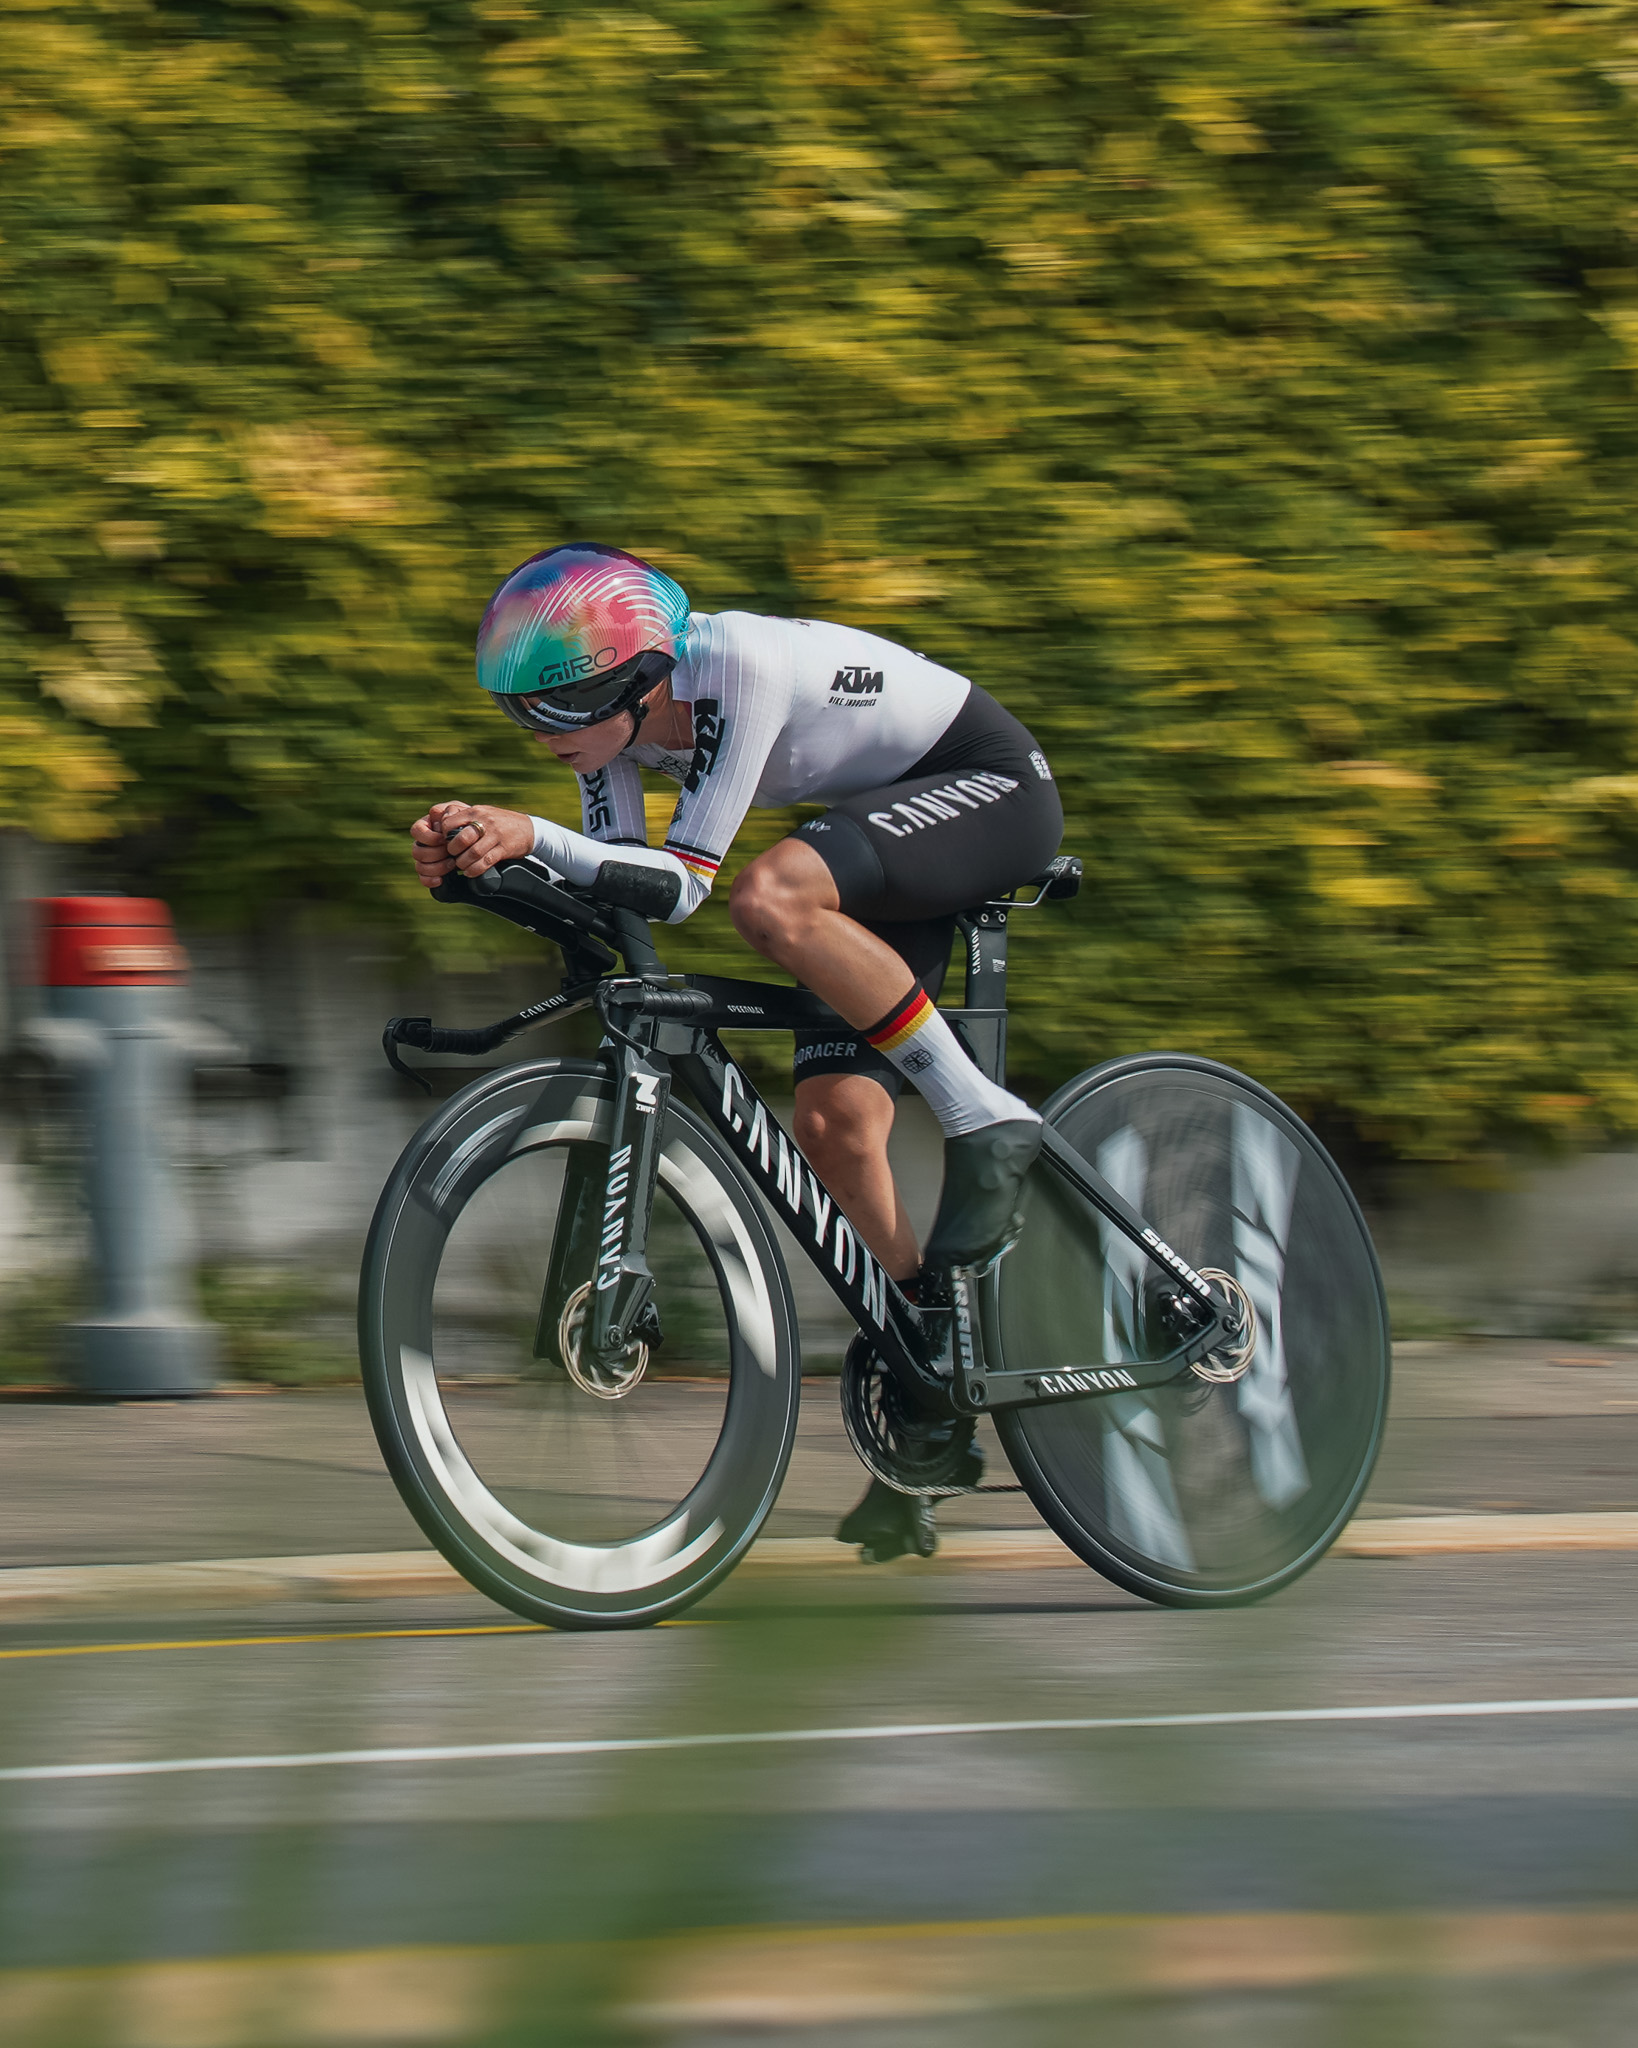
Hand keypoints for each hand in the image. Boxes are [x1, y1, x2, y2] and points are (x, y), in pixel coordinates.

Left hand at [410, 801, 534, 887]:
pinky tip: (471, 872)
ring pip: (473, 853)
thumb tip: (442, 824)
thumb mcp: (483, 813)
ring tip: (461, 866)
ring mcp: (495, 835)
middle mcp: (485, 822)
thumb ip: (465, 817)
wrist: (528, 829)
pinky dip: (475, 869)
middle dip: (453, 851)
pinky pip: (486, 862)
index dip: (444, 836)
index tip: (446, 843)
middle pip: (461, 839)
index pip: (450, 822)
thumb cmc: (501, 822)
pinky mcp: (504, 849)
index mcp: (476, 811)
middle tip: (453, 856)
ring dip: (463, 863)